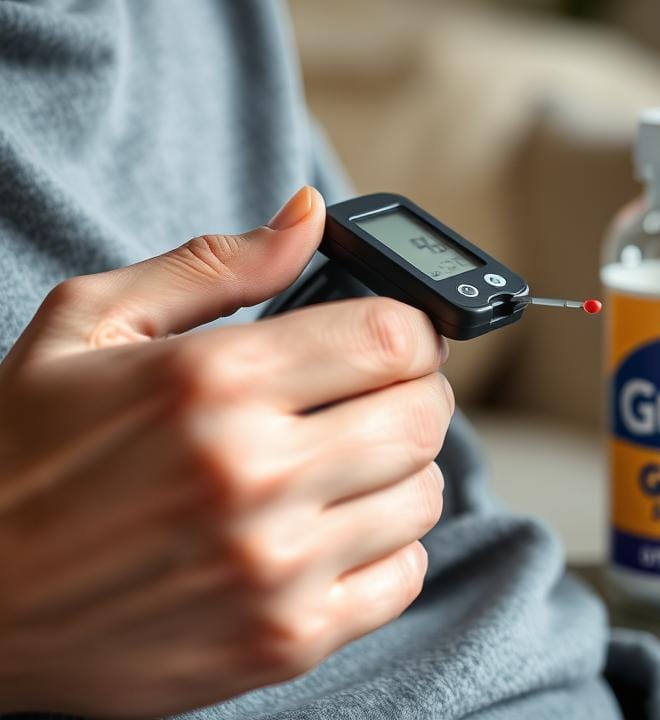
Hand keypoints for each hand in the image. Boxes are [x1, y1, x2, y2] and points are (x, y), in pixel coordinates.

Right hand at [0, 187, 451, 717]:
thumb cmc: (22, 454)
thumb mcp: (92, 325)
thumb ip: (215, 264)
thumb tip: (308, 215)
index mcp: (212, 381)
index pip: (391, 335)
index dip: (414, 329)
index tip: (400, 338)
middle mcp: (253, 474)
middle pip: (422, 414)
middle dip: (415, 393)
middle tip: (376, 395)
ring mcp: (274, 567)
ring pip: (423, 494)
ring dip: (403, 469)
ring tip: (349, 462)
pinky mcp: (283, 640)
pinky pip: (404, 576)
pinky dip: (390, 546)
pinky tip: (337, 528)